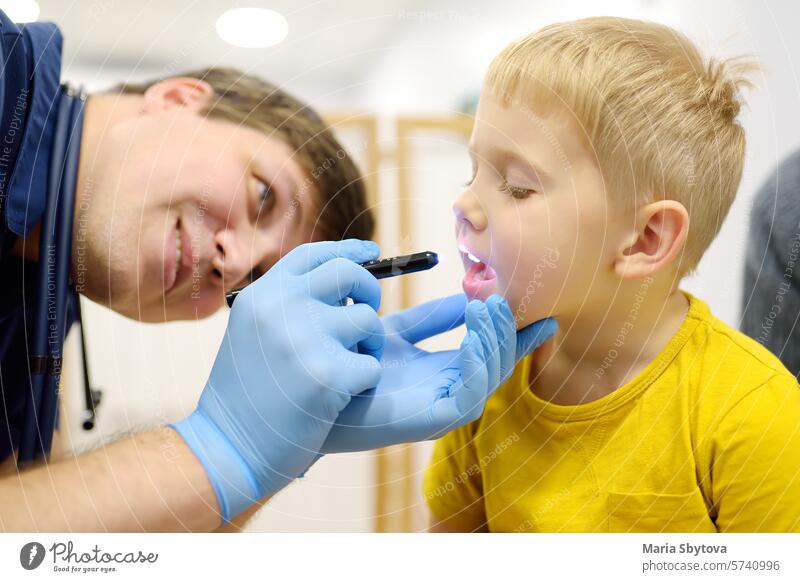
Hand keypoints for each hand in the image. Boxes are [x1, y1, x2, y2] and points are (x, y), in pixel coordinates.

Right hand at [171, 240, 383, 521]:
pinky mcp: (328, 374)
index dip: (347, 251)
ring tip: (347, 368)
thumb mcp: (252, 334)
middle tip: (369, 313)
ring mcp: (306, 339)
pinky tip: (338, 397)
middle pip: (348, 274)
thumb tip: (341, 278)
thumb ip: (286, 305)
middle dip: (369, 291)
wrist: (227, 449)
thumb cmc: (243, 397)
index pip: (313, 255)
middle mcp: (282, 308)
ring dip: (369, 345)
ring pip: (368, 321)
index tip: (371, 253)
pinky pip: (371, 365)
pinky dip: (364, 381)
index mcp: (262, 296)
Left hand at [321, 293, 556, 452]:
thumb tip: (468, 296)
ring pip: (489, 378)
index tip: (543, 312)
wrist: (312, 388)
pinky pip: (469, 395)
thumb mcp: (396, 332)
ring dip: (495, 342)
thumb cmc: (350, 362)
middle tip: (503, 299)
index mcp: (445, 374)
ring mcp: (442, 410)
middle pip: (497, 364)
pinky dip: (477, 365)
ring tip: (488, 309)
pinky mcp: (432, 422)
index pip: (491, 351)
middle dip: (508, 332)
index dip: (517, 332)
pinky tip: (471, 337)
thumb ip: (432, 318)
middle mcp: (449, 393)